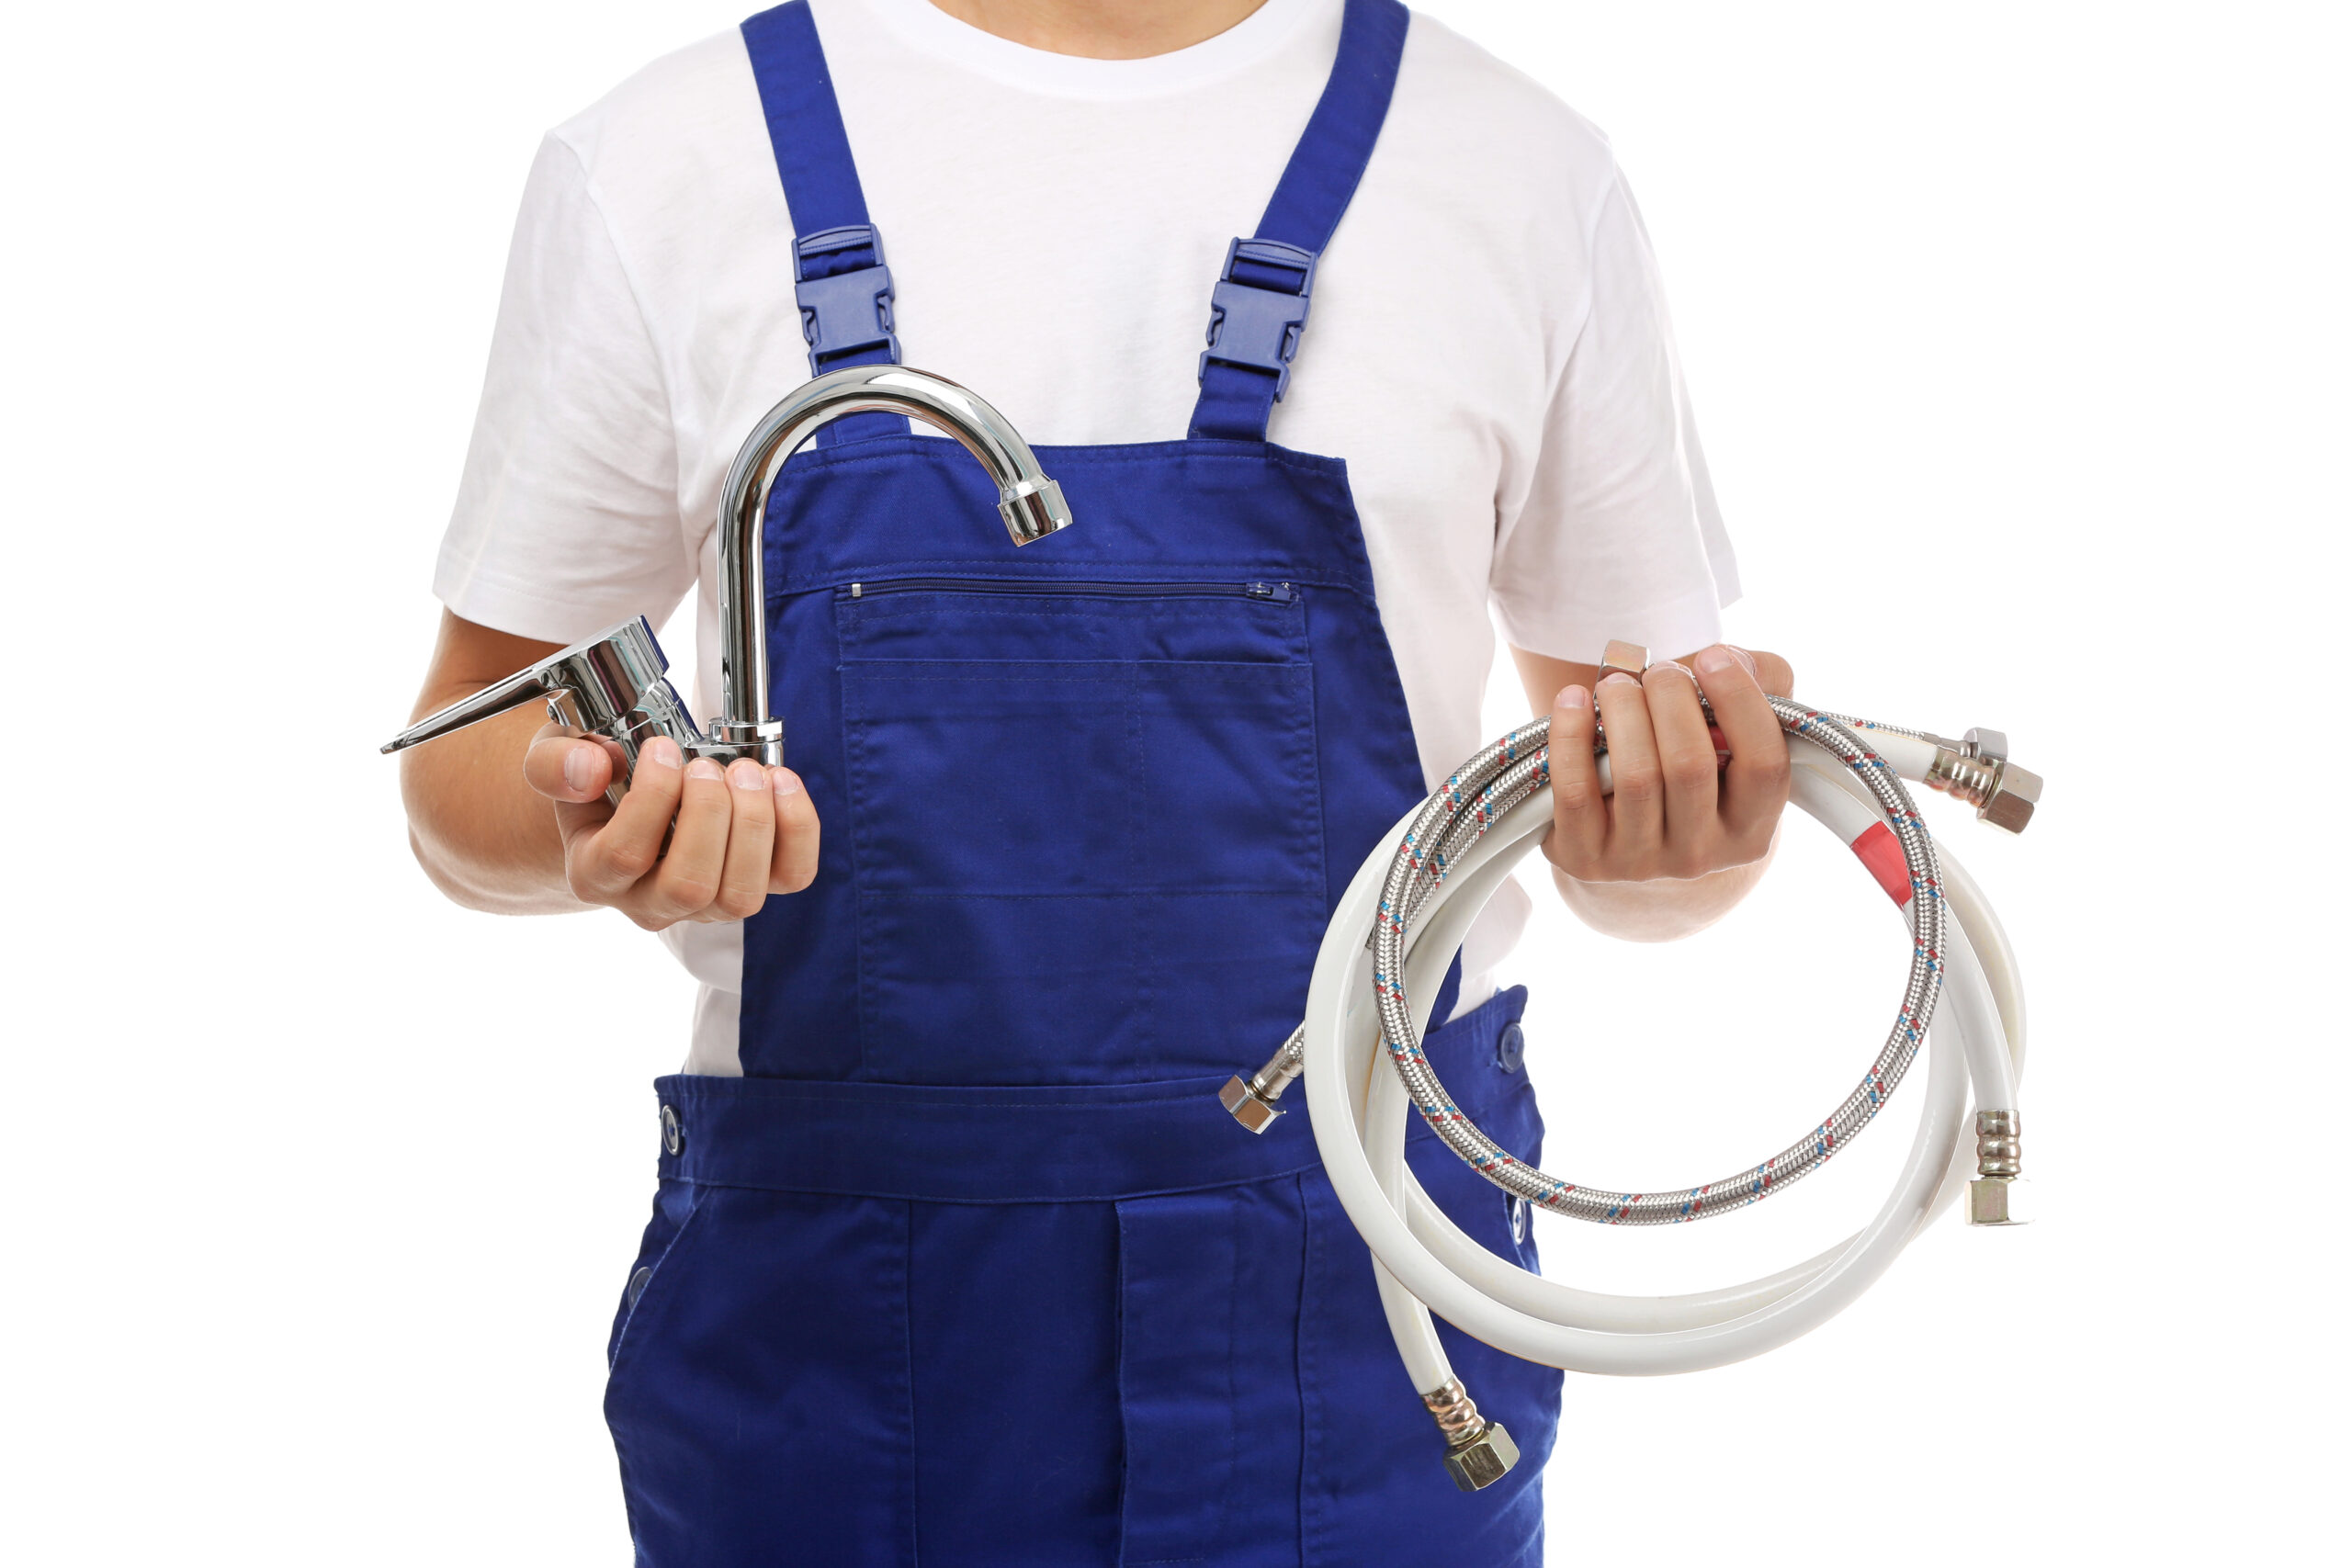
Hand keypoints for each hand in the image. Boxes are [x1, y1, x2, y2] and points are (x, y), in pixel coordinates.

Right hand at [523, 726, 821, 929]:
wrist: (630, 791)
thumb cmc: (597, 773)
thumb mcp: (558, 754)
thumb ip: (556, 761)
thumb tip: (588, 769)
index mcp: (594, 873)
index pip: (623, 857)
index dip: (651, 798)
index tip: (663, 748)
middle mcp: (650, 901)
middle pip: (689, 887)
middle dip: (709, 814)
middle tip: (707, 765)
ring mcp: (708, 903)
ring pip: (741, 895)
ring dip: (754, 823)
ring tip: (744, 771)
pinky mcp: (757, 884)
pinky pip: (791, 876)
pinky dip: (797, 827)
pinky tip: (780, 783)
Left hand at [1543, 644, 1792, 883]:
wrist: (1629, 839)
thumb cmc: (1692, 766)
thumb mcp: (1739, 732)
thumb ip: (1761, 684)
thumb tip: (1731, 661)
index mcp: (1750, 830)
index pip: (1764, 765)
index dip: (1740, 701)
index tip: (1713, 657)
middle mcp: (1699, 856)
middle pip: (1690, 765)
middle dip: (1670, 697)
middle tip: (1659, 670)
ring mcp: (1639, 864)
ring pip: (1635, 776)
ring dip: (1623, 709)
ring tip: (1616, 683)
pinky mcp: (1584, 858)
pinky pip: (1575, 792)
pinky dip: (1570, 735)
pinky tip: (1573, 700)